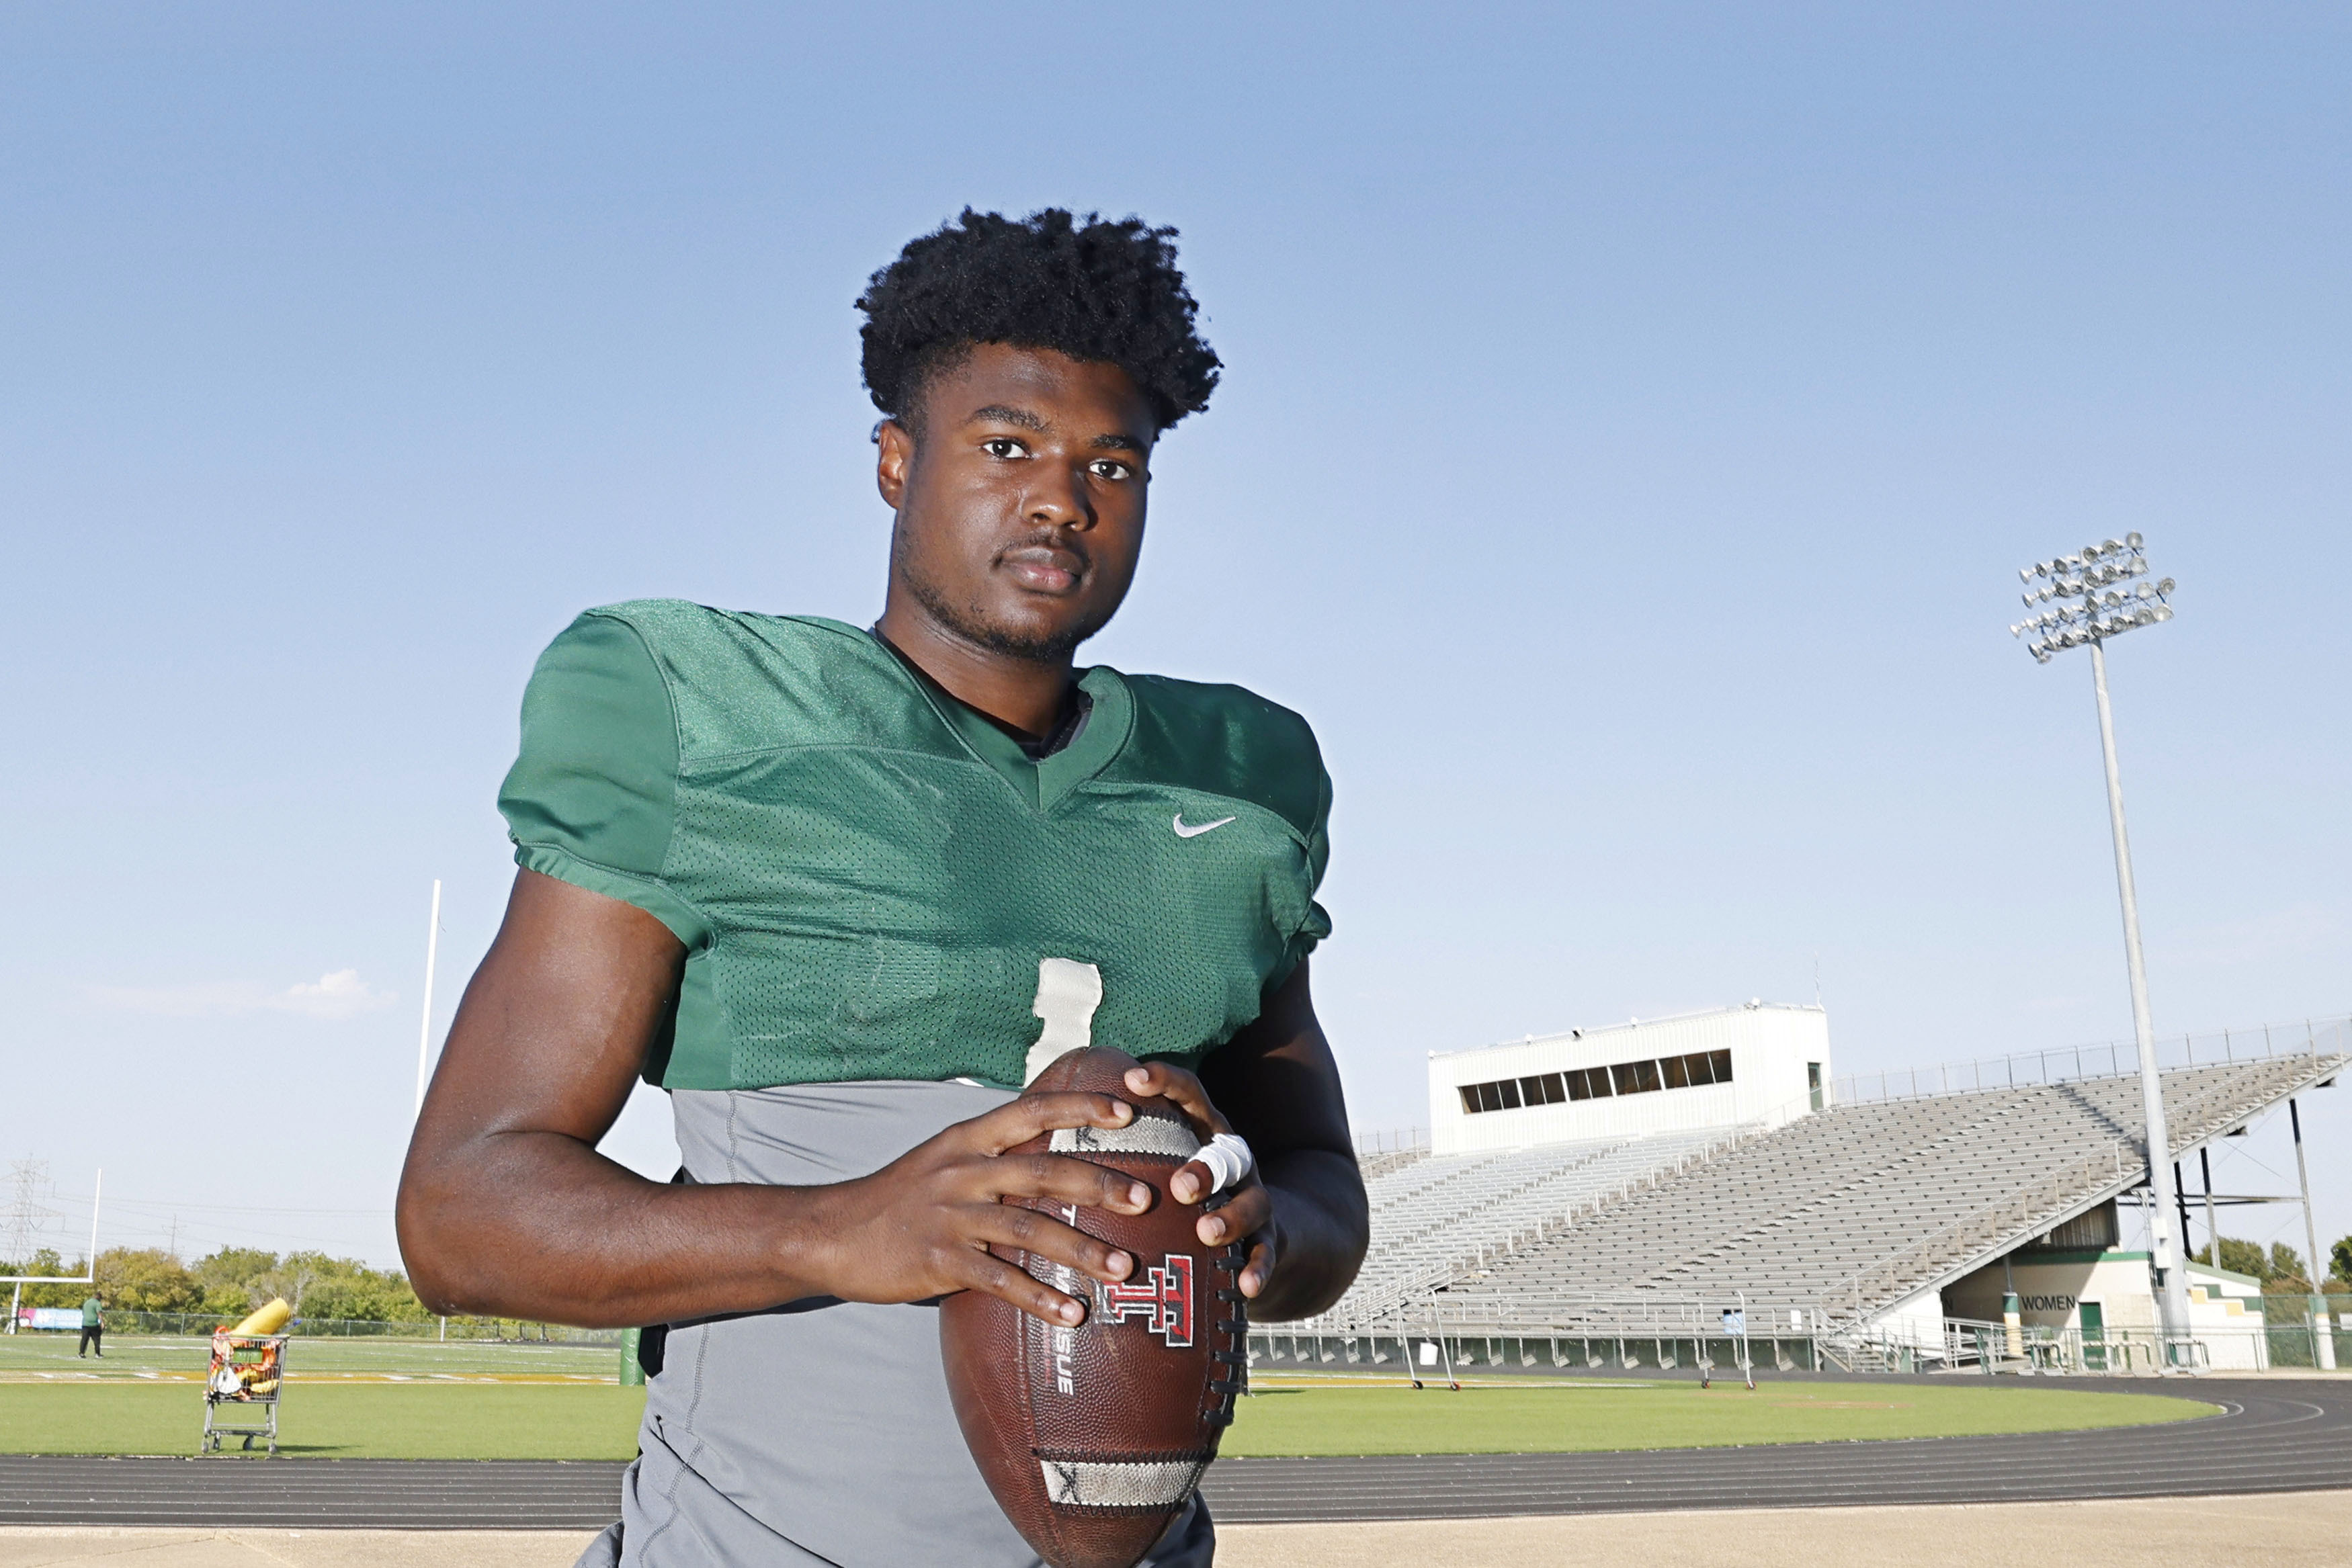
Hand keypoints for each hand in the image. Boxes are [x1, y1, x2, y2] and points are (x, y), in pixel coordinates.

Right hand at [810, 1092, 1156, 1325]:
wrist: (830, 1232)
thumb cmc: (898, 1199)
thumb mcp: (942, 1161)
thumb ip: (993, 1158)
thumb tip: (1052, 1160)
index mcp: (967, 1139)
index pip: (1033, 1110)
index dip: (1082, 1106)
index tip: (1128, 1109)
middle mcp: (963, 1171)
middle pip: (1043, 1171)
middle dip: (1099, 1185)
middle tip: (1145, 1199)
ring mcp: (950, 1215)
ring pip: (1029, 1228)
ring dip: (1081, 1251)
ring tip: (1124, 1270)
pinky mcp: (938, 1260)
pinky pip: (999, 1280)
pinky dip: (1039, 1298)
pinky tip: (1071, 1315)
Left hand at [1121, 1062, 1277, 1300]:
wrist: (1255, 1224)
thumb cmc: (1181, 1186)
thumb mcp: (1158, 1158)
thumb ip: (1115, 1147)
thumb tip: (1036, 1133)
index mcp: (1203, 1129)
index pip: (1187, 1093)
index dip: (1163, 1081)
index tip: (1132, 1079)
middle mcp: (1232, 1159)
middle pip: (1225, 1153)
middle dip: (1205, 1168)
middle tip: (1180, 1187)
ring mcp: (1254, 1197)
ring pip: (1253, 1201)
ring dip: (1232, 1217)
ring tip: (1207, 1233)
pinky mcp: (1269, 1237)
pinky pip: (1268, 1253)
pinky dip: (1259, 1268)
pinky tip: (1247, 1288)